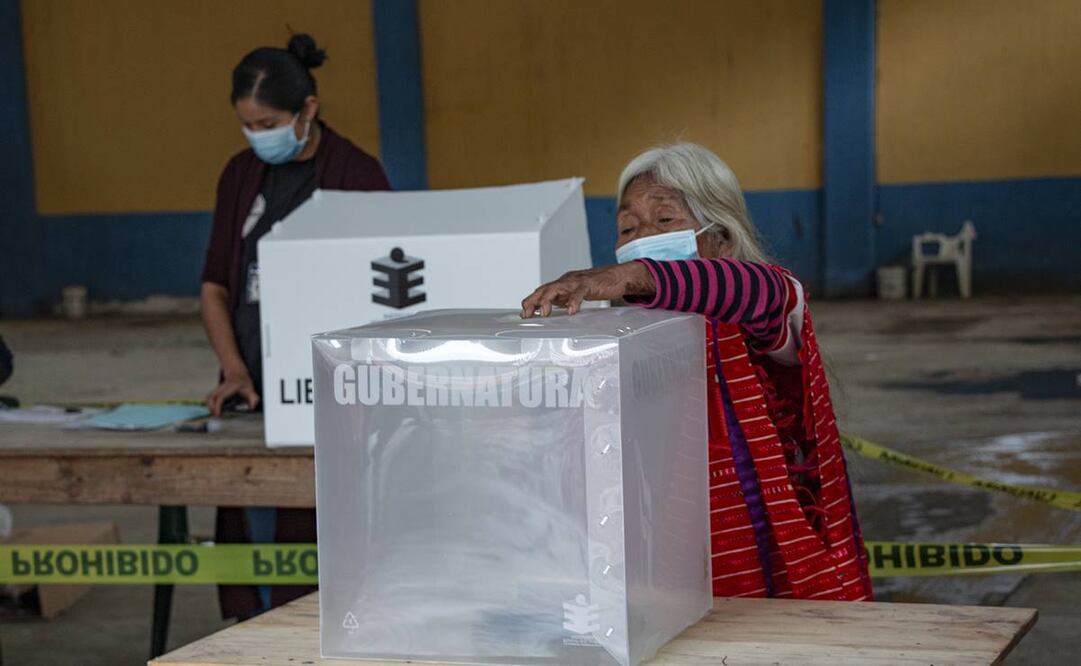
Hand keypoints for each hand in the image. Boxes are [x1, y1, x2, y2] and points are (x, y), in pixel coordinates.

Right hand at [206, 369, 259, 415]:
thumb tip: (252, 407)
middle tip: (217, 415)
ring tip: (215, 413)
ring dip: (210, 405)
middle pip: (211, 397)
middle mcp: (222, 388)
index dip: (218, 406)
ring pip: (209, 397)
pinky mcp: (216, 390)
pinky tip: (214, 408)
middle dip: (212, 407)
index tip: (218, 414)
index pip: (221, 397)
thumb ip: (253, 398)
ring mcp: (218, 388)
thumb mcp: (250, 389)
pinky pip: (210, 397)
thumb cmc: (243, 382)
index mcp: (230, 388)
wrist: (238, 372)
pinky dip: (210, 403)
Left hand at [520, 262, 653, 317]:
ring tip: (545, 313)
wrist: (619, 276)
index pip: (542, 291)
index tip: (524, 314)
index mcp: (562, 283)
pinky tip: (571, 311)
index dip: (531, 301)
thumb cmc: (597, 285)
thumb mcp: (575, 293)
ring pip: (558, 288)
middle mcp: (567, 280)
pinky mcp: (590, 284)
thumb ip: (562, 299)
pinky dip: (574, 301)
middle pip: (545, 289)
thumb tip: (547, 309)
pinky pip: (579, 292)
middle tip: (527, 314)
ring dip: (548, 300)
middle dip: (534, 301)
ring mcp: (577, 281)